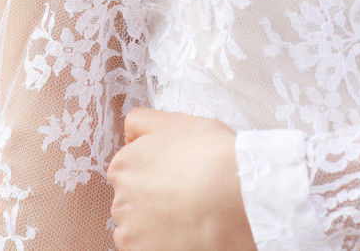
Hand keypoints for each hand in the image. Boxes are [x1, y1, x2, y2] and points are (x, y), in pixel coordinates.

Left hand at [105, 107, 258, 250]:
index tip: (175, 174)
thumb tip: (129, 134)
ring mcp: (132, 233)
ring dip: (154, 226)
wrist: (238, 197)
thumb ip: (142, 123)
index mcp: (123, 166)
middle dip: (152, 199)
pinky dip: (161, 245)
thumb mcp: (175, 122)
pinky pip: (146, 250)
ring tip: (188, 217)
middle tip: (185, 196)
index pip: (129, 170)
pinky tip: (185, 234)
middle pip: (132, 201)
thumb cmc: (211, 156)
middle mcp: (120, 201)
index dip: (155, 171)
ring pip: (138, 230)